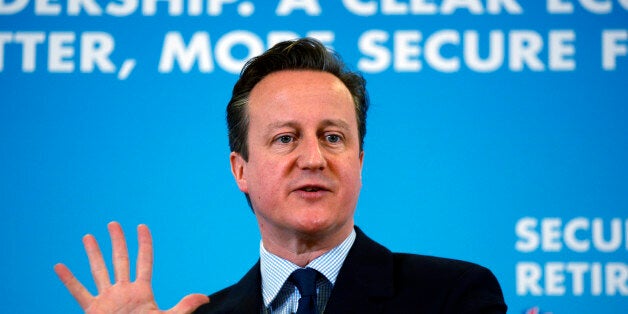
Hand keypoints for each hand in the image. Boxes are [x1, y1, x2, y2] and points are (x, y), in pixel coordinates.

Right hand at [54, 222, 208, 312]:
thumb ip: (184, 306)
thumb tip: (206, 297)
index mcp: (142, 291)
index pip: (144, 261)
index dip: (144, 244)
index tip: (142, 226)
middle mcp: (123, 291)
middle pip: (120, 260)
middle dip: (117, 241)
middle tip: (113, 223)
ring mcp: (107, 299)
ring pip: (99, 271)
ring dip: (93, 254)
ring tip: (88, 236)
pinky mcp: (93, 310)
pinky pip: (78, 292)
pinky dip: (68, 280)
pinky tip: (60, 266)